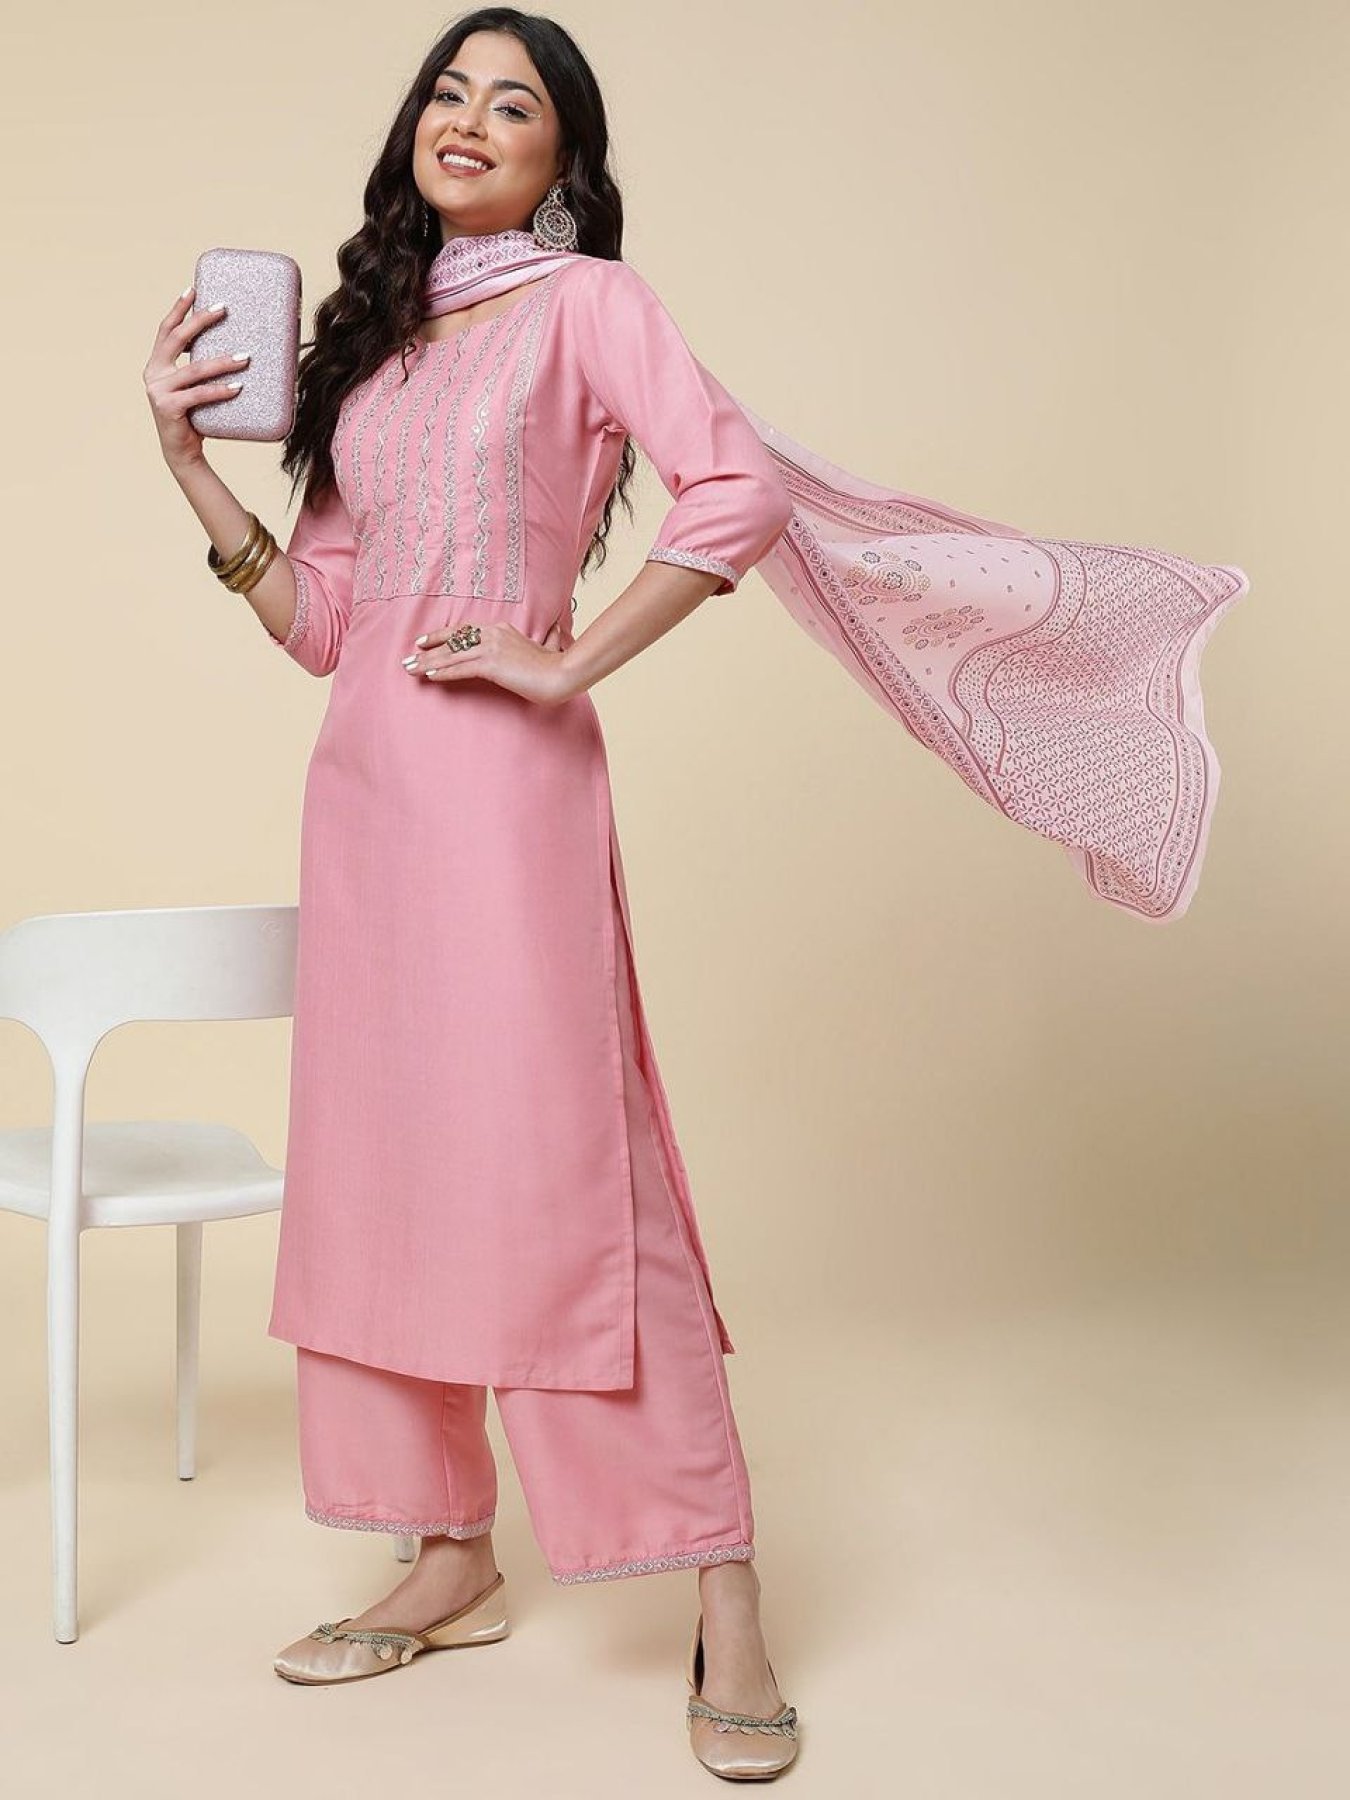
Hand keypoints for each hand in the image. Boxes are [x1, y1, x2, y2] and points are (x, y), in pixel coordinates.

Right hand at [143, 285, 250, 472]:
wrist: (182, 451)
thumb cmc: (193, 417)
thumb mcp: (193, 387)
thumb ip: (199, 368)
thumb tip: (233, 346)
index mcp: (157, 363)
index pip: (167, 329)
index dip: (179, 308)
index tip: (193, 289)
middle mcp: (153, 372)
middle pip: (176, 338)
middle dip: (200, 320)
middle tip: (224, 308)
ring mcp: (158, 390)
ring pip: (195, 369)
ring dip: (222, 361)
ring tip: (246, 357)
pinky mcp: (168, 407)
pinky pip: (199, 394)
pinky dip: (220, 390)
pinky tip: (238, 386)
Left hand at [403, 617, 573, 705]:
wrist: (561, 673)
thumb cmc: (555, 665)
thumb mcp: (550, 647)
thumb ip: (549, 639)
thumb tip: (556, 630)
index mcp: (501, 630)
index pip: (463, 631)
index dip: (441, 636)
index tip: (423, 641)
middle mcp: (493, 634)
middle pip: (452, 642)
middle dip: (427, 651)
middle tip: (407, 658)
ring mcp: (491, 648)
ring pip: (452, 655)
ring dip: (428, 663)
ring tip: (410, 669)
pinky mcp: (492, 664)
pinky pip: (461, 668)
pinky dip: (443, 672)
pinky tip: (429, 677)